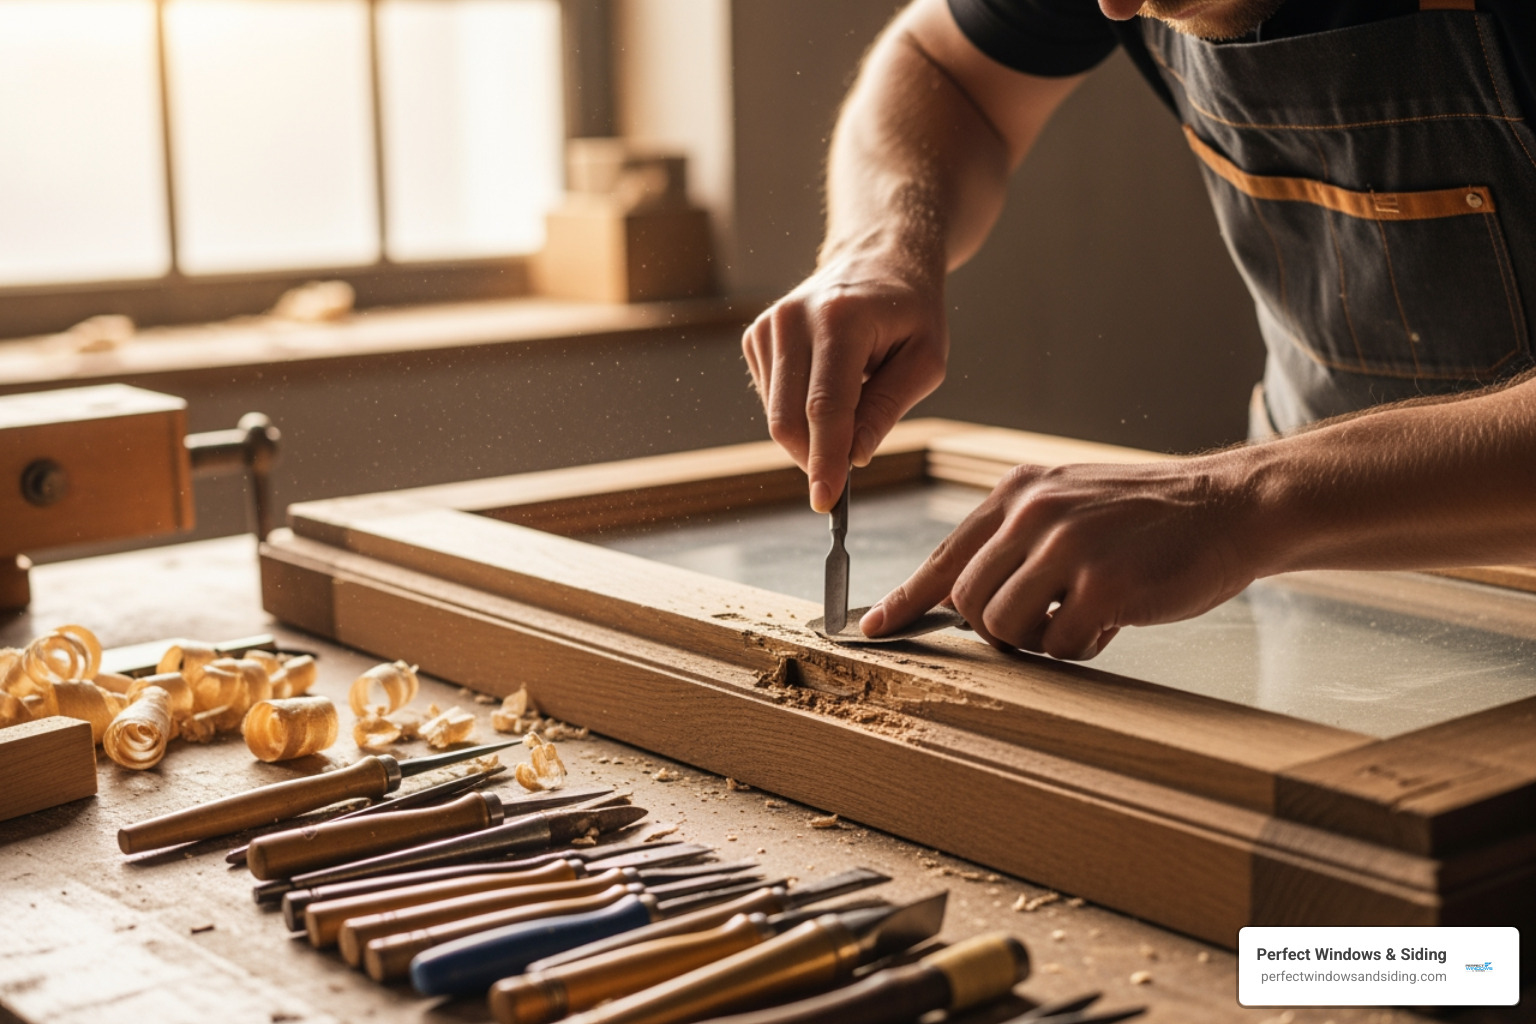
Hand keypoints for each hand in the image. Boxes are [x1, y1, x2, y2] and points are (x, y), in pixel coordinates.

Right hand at [742, 250, 947, 512]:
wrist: (877, 258)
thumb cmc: (909, 310)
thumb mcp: (926, 359)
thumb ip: (888, 407)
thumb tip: (855, 457)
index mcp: (839, 320)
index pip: (825, 406)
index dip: (825, 460)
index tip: (826, 501)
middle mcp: (792, 319)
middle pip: (788, 418)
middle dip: (815, 459)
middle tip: (845, 475)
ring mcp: (767, 327)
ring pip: (776, 416)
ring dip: (812, 435)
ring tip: (852, 403)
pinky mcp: (755, 338)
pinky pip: (772, 401)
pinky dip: (800, 414)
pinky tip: (828, 388)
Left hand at [861, 457, 1261, 658]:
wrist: (1231, 505)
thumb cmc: (1150, 516)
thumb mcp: (1069, 502)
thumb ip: (1016, 537)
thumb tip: (960, 595)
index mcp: (1018, 492)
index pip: (944, 555)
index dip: (904, 599)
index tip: (872, 627)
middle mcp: (1033, 513)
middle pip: (967, 601)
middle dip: (996, 627)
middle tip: (1045, 620)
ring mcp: (1067, 548)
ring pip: (1003, 627)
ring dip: (1038, 640)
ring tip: (1082, 615)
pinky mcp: (1104, 585)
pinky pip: (1059, 646)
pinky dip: (1081, 648)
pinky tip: (1113, 619)